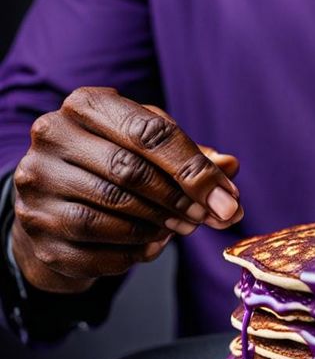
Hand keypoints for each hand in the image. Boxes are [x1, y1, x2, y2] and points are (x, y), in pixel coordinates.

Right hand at [10, 89, 240, 293]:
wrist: (57, 213)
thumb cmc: (113, 174)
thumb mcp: (152, 154)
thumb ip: (193, 160)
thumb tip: (230, 165)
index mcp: (85, 106)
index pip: (149, 131)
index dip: (195, 170)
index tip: (229, 201)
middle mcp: (52, 136)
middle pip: (131, 171)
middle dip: (181, 201)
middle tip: (207, 219)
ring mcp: (39, 183)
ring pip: (117, 212)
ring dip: (161, 227)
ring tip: (176, 229)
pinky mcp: (40, 229)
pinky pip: (104, 250)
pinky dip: (137, 252)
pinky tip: (147, 244)